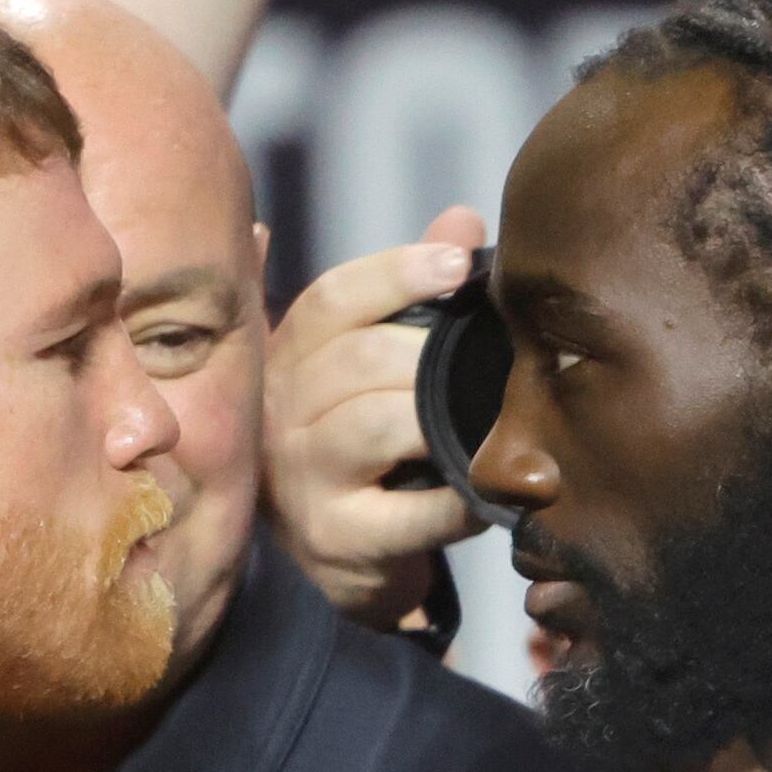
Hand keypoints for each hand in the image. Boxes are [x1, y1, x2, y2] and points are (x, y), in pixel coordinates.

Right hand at [264, 211, 486, 629]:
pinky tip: (489, 487)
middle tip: (488, 357)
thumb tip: (462, 222)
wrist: (333, 548)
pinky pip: (407, 516)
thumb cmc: (358, 436)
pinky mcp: (337, 542)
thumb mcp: (367, 360)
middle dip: (430, 352)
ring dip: (440, 415)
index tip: (458, 265)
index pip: (331, 300)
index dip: (396, 273)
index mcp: (288, 356)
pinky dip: (456, 501)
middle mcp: (282, 415)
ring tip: (489, 416)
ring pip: (376, 425)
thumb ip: (410, 292)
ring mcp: (303, 482)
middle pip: (358, 359)